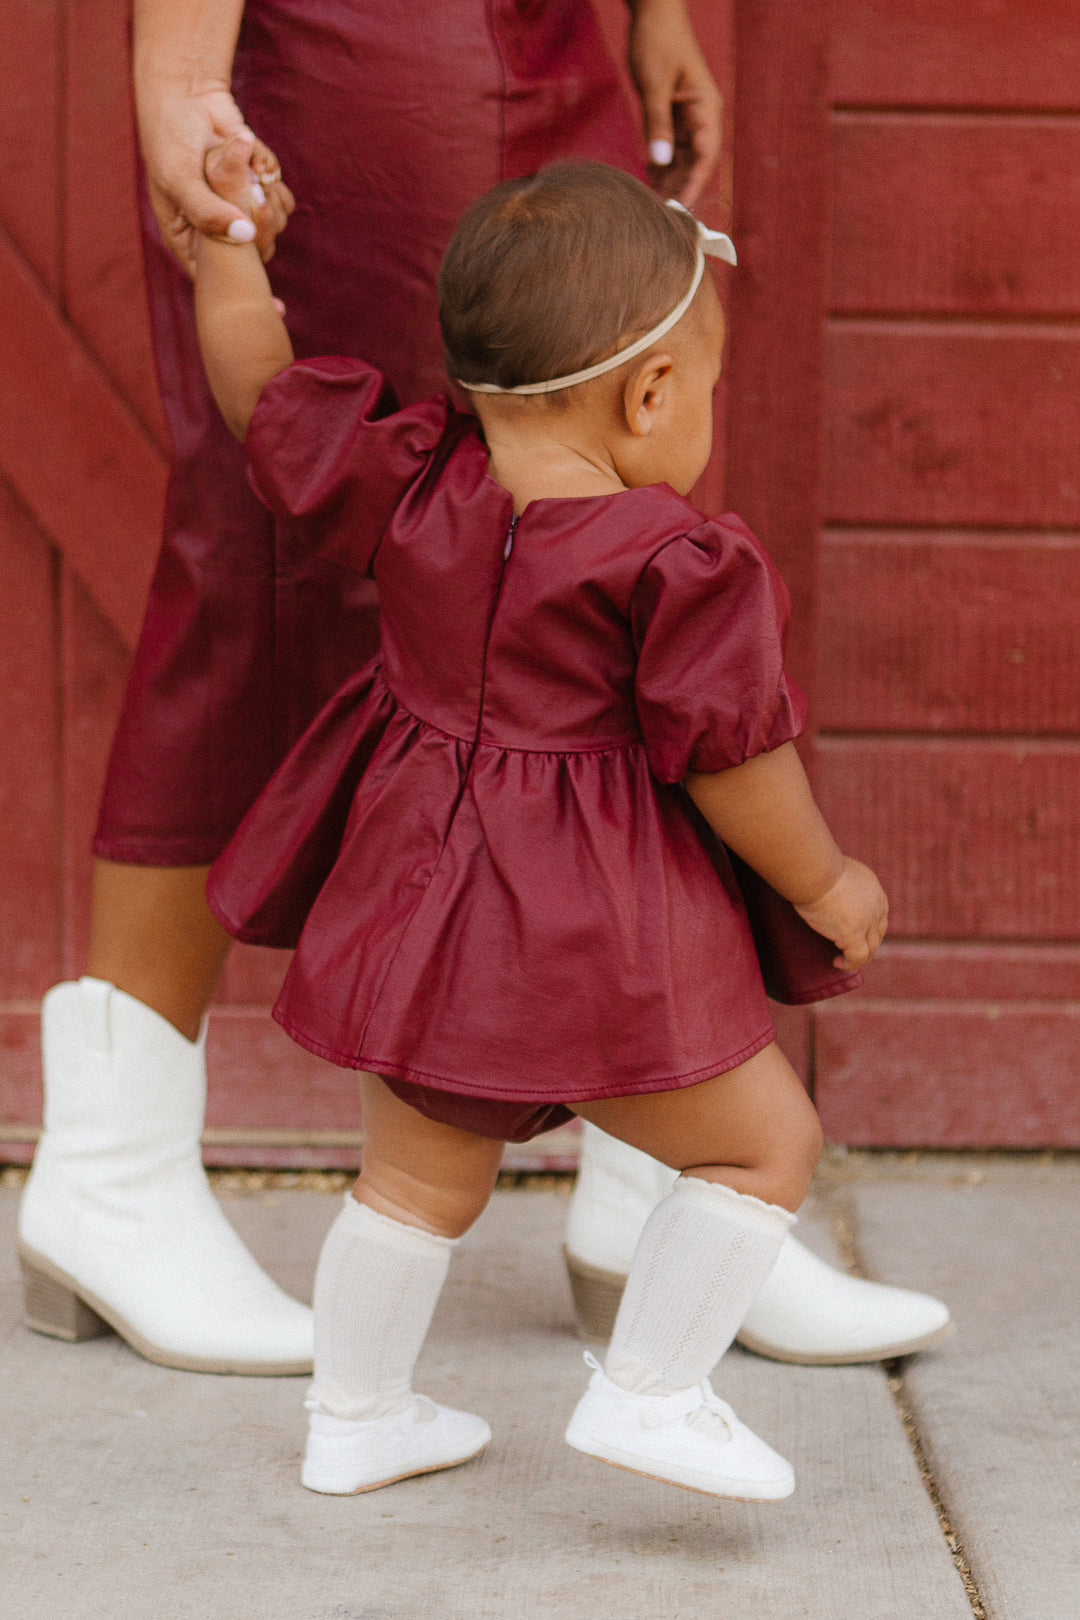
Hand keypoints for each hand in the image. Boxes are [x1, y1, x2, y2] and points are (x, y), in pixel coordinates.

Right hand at [137, 80, 293, 274]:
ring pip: (272, 225)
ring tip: (249, 172)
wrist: (185, 91)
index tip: (268, 289)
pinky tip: (252, 154)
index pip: (217, 276)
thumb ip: (208, 212)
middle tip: (255, 197)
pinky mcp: (257, 184)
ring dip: (268, 198)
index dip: (240, 284)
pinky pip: (280, 193)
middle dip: (259, 226)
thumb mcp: (180, 179)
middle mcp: (217, 227)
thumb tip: (245, 237)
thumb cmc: (169, 138)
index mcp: (189, 237)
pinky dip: (270, 172)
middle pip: (254, 254)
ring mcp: (240, 207)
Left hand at [627, 0, 722, 206]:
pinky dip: (661, 165)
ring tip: (651, 203)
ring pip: (683, 160)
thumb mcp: (654, 84)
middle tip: (658, 213)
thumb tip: (660, 162)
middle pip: (696, 163)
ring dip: (669, 180)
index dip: (694, 184)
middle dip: (679, 187)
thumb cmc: (658, 41)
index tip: (679, 207)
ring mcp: (689, 118)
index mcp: (707, 108)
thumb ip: (657, 123)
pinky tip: (648, 180)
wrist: (654, 13)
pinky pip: (672, 149)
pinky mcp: (674, 117)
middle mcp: (703, 117)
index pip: (706, 155)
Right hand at [793, 858, 888, 971]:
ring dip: (858, 957)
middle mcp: (876, 906)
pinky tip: (836, 962)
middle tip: (847, 950)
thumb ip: (841, 882)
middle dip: (865, 944)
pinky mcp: (853, 934)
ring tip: (842, 960)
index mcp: (874, 889)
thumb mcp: (837, 871)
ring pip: (871, 948)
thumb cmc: (815, 868)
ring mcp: (867, 922)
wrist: (814, 872)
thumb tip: (827, 886)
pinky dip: (849, 964)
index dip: (869, 927)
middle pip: (878, 933)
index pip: (880, 914)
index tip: (854, 933)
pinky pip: (858, 958)